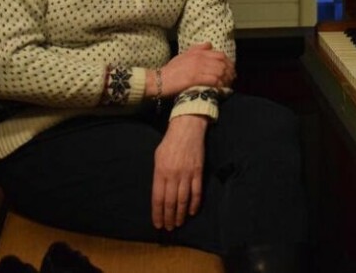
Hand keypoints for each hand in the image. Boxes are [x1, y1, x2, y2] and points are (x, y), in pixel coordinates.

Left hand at [152, 114, 207, 230]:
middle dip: (168, 217)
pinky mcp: (198, 172)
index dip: (157, 213)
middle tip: (168, 228)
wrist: (187, 128)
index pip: (158, 198)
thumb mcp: (157, 157)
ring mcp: (187, 174)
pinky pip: (196, 192)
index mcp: (160, 172)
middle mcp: (173, 175)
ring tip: (178, 223)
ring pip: (183, 200)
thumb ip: (158, 175)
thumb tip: (159, 193)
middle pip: (170, 202)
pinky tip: (191, 212)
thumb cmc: (170, 142)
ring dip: (180, 214)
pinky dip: (194, 204)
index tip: (158, 224)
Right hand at [153, 42, 234, 96]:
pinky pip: (213, 80)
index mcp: (198, 52)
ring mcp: (198, 68)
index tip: (231, 70)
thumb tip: (209, 44)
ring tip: (228, 85)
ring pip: (220, 72)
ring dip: (226, 79)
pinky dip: (219, 85)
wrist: (159, 80)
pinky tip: (221, 89)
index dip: (229, 63)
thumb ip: (197, 49)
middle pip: (222, 63)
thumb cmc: (171, 70)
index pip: (220, 54)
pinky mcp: (195, 78)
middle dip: (230, 72)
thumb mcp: (184, 55)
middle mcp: (199, 58)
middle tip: (232, 79)